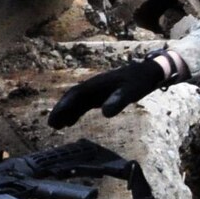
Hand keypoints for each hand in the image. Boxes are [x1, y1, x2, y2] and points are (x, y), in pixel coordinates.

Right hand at [48, 57, 169, 128]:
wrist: (148, 72)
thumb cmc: (140, 81)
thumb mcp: (131, 91)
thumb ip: (119, 100)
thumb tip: (104, 113)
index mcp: (97, 84)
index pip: (77, 94)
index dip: (65, 106)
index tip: (55, 117)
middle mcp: (94, 86)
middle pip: (73, 98)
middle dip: (61, 110)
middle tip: (51, 124)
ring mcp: (96, 90)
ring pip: (76, 102)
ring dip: (66, 112)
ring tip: (56, 126)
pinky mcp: (101, 94)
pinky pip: (84, 104)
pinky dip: (75, 112)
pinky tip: (71, 122)